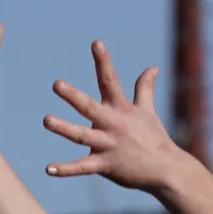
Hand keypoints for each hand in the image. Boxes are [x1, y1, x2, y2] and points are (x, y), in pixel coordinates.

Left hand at [44, 41, 187, 192]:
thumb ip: (145, 88)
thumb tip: (153, 68)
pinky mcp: (106, 165)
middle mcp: (113, 124)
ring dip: (63, 128)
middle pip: (89, 107)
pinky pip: (82, 167)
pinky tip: (48, 169)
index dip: (104, 61)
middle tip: (57, 84)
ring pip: (81, 135)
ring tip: (46, 120)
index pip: (110, 80)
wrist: (166, 170)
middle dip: (73, 96)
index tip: (97, 43)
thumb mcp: (148, 111)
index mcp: (121, 108)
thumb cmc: (155, 138)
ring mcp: (109, 145)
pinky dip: (65, 169)